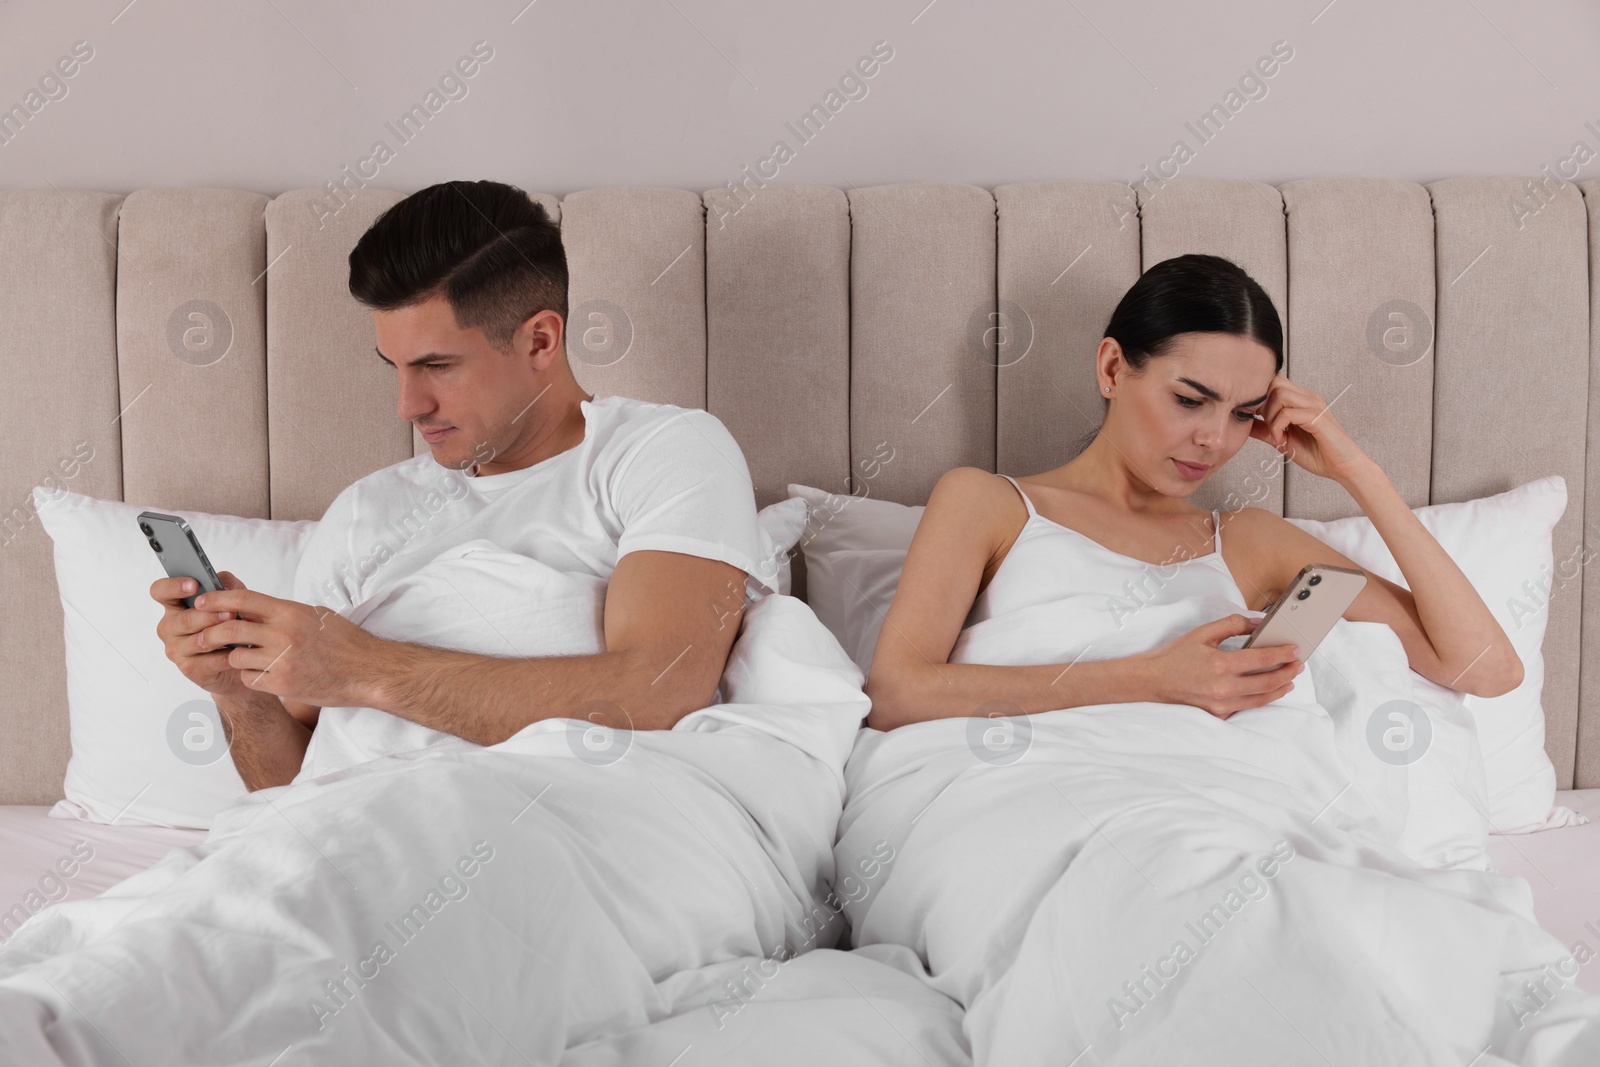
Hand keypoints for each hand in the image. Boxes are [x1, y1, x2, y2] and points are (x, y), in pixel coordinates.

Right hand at [153, 570, 254, 699]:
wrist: (241, 658)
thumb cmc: (231, 624)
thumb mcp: (232, 599)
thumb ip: (226, 585)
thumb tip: (222, 582)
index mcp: (174, 606)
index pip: (160, 591)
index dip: (173, 586)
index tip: (194, 584)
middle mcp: (170, 627)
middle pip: (184, 619)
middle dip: (210, 615)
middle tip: (231, 612)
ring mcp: (177, 650)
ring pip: (198, 641)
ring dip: (220, 635)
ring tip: (239, 630)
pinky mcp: (190, 669)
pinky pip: (210, 662)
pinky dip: (228, 656)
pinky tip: (241, 651)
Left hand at [183, 584, 381, 709]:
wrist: (368, 671)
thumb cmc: (345, 642)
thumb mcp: (316, 616)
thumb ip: (283, 613)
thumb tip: (251, 608)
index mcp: (291, 612)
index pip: (243, 599)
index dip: (216, 599)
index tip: (201, 602)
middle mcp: (284, 634)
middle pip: (229, 628)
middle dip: (210, 633)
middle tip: (203, 636)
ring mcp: (282, 661)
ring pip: (235, 657)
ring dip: (233, 658)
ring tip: (243, 658)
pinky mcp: (282, 684)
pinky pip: (249, 679)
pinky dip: (250, 677)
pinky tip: (262, 674)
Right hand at [1131, 614, 1304, 719]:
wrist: (1153, 681)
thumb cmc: (1176, 656)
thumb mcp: (1203, 633)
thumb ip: (1232, 625)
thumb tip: (1258, 623)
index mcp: (1221, 664)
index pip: (1262, 660)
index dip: (1283, 654)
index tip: (1295, 650)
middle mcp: (1224, 687)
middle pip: (1268, 682)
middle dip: (1288, 672)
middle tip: (1298, 665)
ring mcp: (1221, 704)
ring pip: (1261, 699)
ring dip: (1279, 689)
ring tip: (1289, 680)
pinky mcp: (1218, 714)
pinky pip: (1246, 708)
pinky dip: (1260, 700)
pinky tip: (1267, 692)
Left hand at [1249, 372, 1369, 482]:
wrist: (1343, 467)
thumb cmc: (1317, 454)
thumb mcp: (1283, 440)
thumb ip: (1265, 429)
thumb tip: (1244, 423)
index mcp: (1301, 399)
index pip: (1274, 380)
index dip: (1259, 396)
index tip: (1256, 418)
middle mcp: (1308, 397)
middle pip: (1274, 382)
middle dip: (1262, 404)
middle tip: (1265, 425)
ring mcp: (1314, 405)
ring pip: (1279, 394)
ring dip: (1270, 416)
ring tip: (1275, 435)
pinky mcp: (1317, 418)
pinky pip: (1288, 413)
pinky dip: (1277, 427)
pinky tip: (1281, 440)